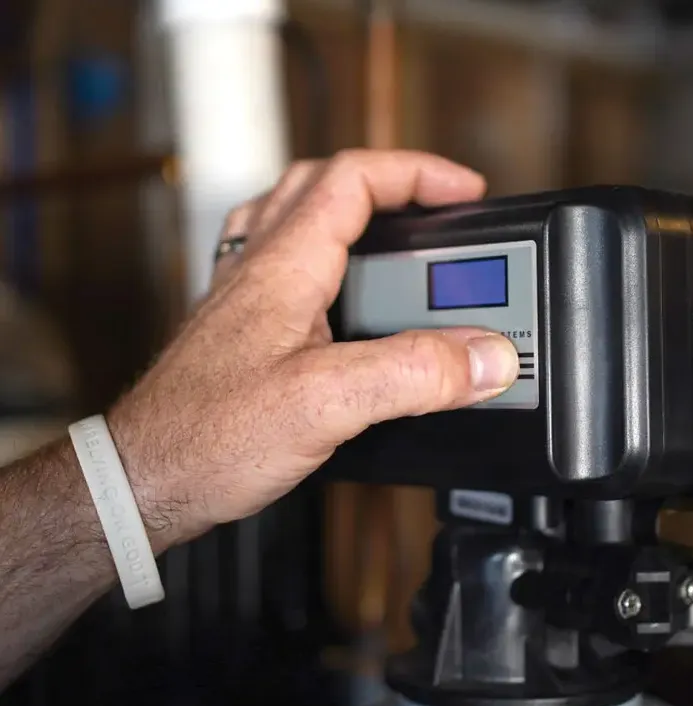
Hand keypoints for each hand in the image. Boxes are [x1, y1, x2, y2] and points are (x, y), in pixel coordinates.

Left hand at [108, 150, 519, 546]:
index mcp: (281, 267)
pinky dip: (323, 261)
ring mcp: (243, 300)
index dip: (417, 173)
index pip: (352, 179)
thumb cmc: (207, 439)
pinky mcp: (241, 334)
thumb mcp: (326, 404)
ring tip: (394, 236)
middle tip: (434, 208)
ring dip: (351, 213)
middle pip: (322, 186)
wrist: (144, 482)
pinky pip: (284, 270)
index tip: (465, 192)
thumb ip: (412, 374)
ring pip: (297, 222)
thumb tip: (485, 357)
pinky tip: (342, 299)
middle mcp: (257, 271)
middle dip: (389, 184)